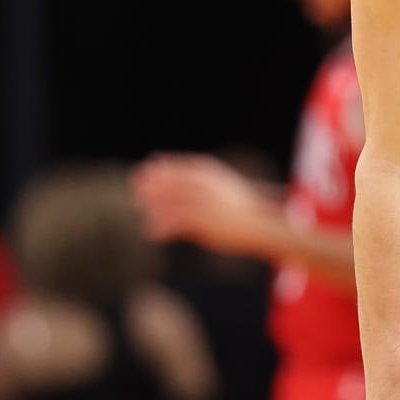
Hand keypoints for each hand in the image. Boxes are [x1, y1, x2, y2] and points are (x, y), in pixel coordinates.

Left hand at [131, 153, 274, 257]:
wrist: (262, 224)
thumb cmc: (242, 208)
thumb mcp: (225, 187)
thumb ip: (204, 182)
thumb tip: (189, 177)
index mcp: (212, 174)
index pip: (181, 166)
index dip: (162, 167)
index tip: (147, 168)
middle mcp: (206, 187)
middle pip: (172, 182)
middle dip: (153, 185)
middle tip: (137, 188)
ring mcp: (205, 204)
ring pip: (170, 203)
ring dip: (154, 207)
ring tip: (145, 212)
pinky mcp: (205, 223)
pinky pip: (176, 224)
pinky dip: (161, 227)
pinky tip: (152, 232)